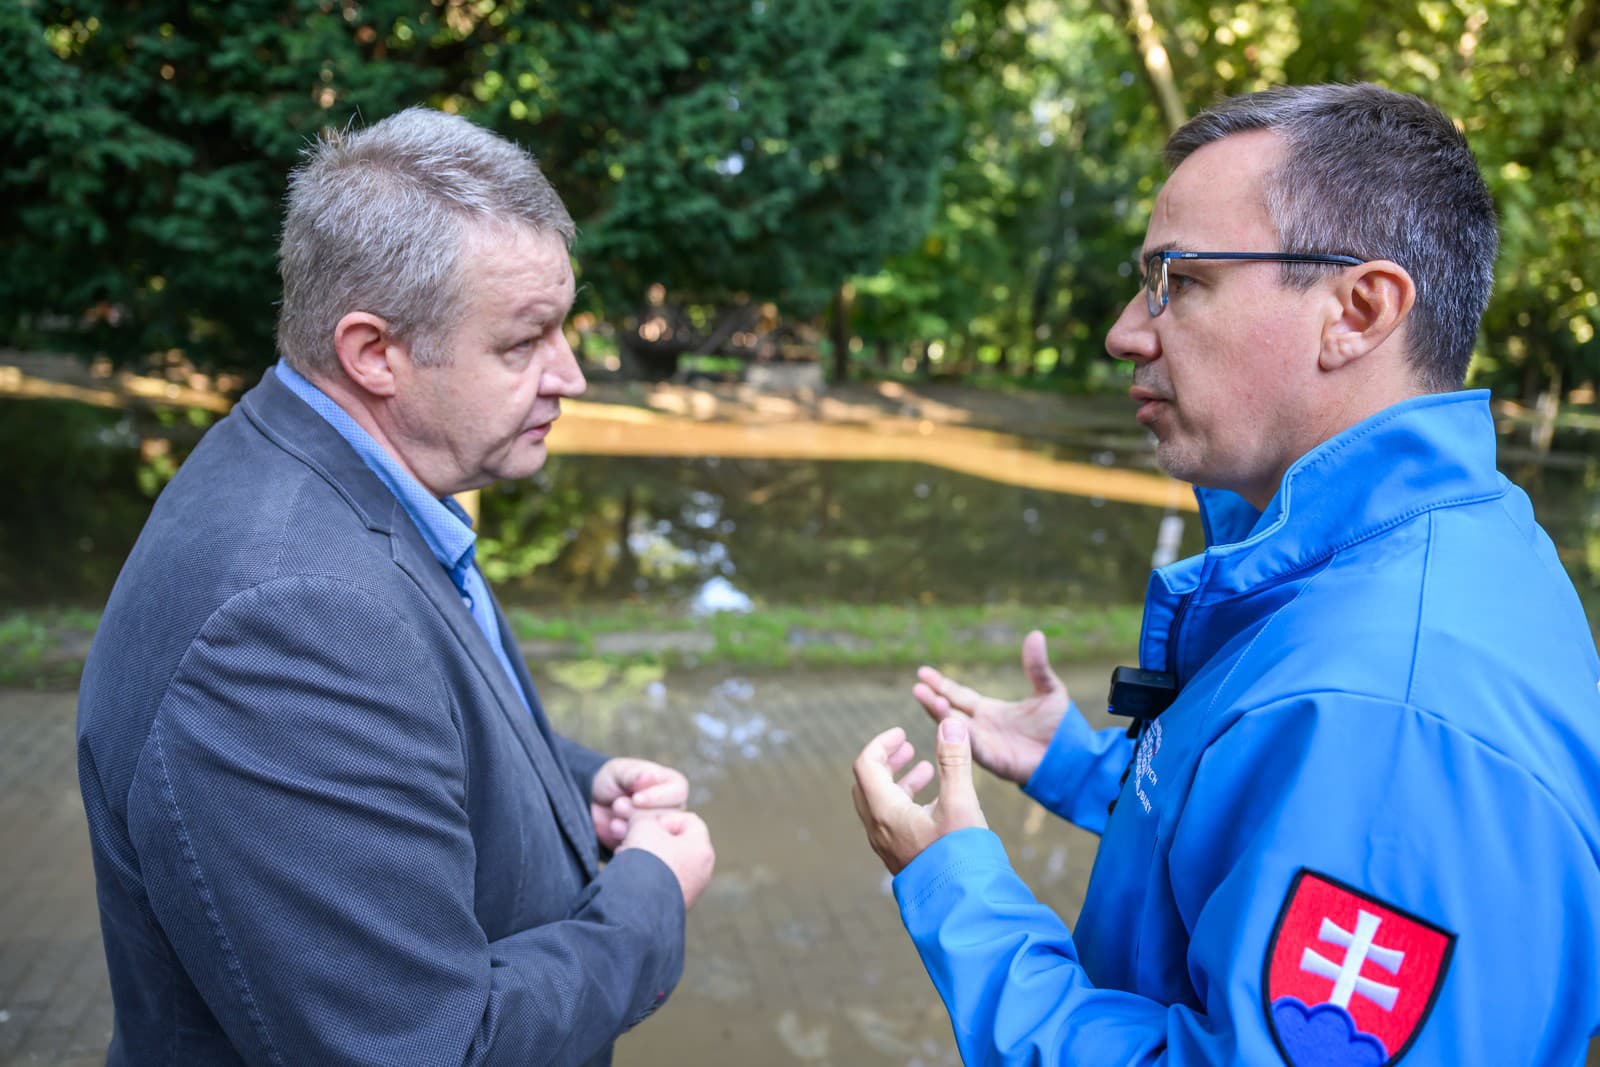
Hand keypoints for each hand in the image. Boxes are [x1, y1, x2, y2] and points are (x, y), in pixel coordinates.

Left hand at [591, 758, 689, 850]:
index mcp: (674, 787)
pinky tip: (615, 834)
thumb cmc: (613, 781)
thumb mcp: (620, 772)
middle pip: (668, 817)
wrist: (595, 803)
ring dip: (633, 830)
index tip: (636, 799)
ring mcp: (663, 832)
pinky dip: (627, 845)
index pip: (678, 793)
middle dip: (640, 814)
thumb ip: (634, 774)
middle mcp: (674, 811)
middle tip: (618, 806)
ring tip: (614, 822)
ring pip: (657, 837)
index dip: (657, 797)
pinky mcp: (650, 849)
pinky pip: (644, 852)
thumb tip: (650, 776)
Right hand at [618, 811, 715, 908]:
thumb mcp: (643, 825)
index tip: (646, 826)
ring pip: (666, 863)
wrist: (637, 906)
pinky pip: (661, 883)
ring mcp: (690, 890)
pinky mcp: (674, 905)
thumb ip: (645, 817)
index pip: (688, 821)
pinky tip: (627, 877)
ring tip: (624, 857)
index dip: (664, 818)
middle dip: (651, 838)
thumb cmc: (645, 860)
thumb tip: (641, 821)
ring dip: (645, 856)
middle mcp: (702, 871)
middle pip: (676, 843)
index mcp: (702, 848)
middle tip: (630, 840)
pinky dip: (646, 876)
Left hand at [851, 719, 987, 875]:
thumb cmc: (960, 855)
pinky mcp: (901, 858)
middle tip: (908, 747)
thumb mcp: (960, 802)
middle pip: (868, 784)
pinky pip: (892, 822)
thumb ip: (954, 760)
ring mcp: (888, 846)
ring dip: (899, 782)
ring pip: (881, 804)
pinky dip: (905, 802)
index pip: (866, 766)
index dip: (881, 744)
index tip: (902, 733)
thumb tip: (949, 723)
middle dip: (887, 761)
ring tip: (925, 770)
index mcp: (885, 812)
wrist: (961, 907)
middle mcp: (879, 829)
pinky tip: (934, 803)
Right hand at [912, 629, 1067, 785]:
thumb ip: (1037, 666)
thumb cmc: (1061, 727)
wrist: (1073, 755)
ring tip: (926, 697)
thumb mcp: (1048, 690)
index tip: (922, 672)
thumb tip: (1035, 633)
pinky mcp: (993, 761)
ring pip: (955, 728)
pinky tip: (948, 720)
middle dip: (932, 699)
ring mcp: (985, 745)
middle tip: (916, 686)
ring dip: (939, 714)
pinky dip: (959, 735)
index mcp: (990, 711)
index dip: (940, 684)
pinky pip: (972, 747)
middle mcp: (982, 727)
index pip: (958, 695)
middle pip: (949, 710)